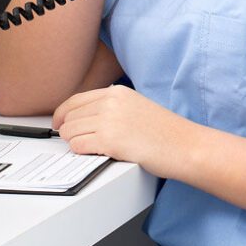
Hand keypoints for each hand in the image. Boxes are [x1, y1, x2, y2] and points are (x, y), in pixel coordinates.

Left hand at [52, 84, 189, 172]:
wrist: (186, 146)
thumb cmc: (167, 133)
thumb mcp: (137, 107)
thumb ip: (112, 106)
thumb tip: (86, 116)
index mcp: (116, 92)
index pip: (75, 100)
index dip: (63, 114)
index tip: (59, 123)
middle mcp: (110, 102)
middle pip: (69, 116)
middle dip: (68, 130)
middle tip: (74, 141)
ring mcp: (109, 120)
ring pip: (70, 131)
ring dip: (74, 142)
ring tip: (89, 148)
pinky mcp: (110, 140)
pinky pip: (78, 145)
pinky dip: (80, 151)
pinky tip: (93, 153)